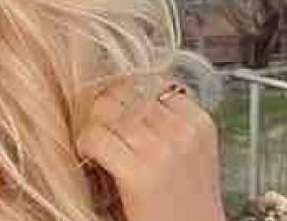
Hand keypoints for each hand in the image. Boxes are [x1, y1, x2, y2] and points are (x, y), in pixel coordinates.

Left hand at [75, 75, 225, 220]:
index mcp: (200, 124)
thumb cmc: (186, 204)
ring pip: (107, 110)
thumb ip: (168, 123)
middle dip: (106, 104)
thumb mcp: (190, 154)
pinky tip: (89, 154)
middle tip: (96, 119)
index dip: (126, 92)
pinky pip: (96, 136)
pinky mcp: (139, 174)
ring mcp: (162, 151)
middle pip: (127, 93)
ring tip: (92, 138)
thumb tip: (125, 92)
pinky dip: (85, 142)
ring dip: (92, 122)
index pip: (152, 82)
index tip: (116, 105)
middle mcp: (183, 132)